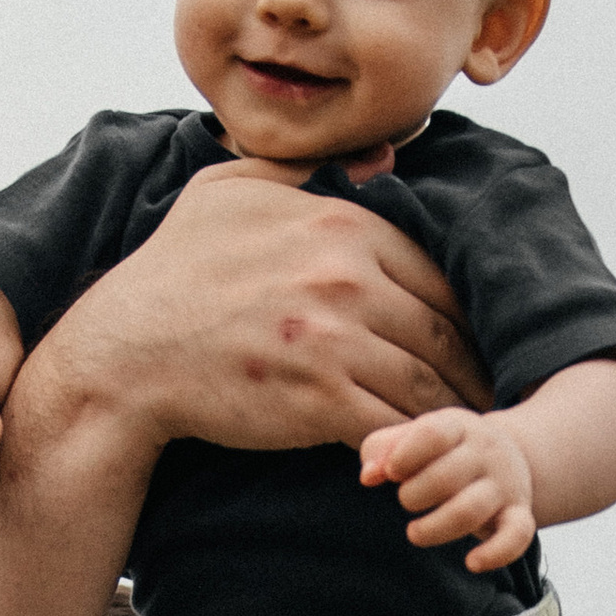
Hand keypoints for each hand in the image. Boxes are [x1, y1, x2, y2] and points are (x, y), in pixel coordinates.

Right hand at [22, 162, 492, 457]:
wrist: (126, 354)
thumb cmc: (174, 270)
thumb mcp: (231, 189)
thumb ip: (308, 170)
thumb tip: (386, 158)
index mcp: (339, 225)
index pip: (435, 272)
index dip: (461, 313)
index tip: (473, 342)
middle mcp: (346, 278)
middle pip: (443, 330)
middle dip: (471, 367)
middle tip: (489, 395)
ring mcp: (334, 341)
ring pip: (427, 383)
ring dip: (454, 413)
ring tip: (470, 436)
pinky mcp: (319, 400)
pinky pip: (392, 425)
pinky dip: (415, 444)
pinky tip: (423, 456)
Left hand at [359, 408, 535, 572]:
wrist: (505, 458)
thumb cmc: (443, 452)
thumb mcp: (413, 438)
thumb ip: (382, 451)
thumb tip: (368, 476)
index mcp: (458, 427)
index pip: (433, 434)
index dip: (404, 456)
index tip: (391, 473)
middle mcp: (486, 453)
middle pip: (447, 477)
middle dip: (415, 495)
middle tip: (406, 501)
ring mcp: (505, 485)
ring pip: (473, 510)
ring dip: (436, 528)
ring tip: (415, 533)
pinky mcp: (518, 515)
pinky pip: (517, 536)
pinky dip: (496, 554)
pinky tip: (471, 563)